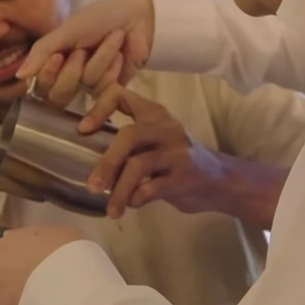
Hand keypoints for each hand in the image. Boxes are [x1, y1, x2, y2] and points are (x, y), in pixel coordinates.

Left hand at [0, 226, 86, 304]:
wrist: (73, 284)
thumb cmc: (67, 251)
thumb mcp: (55, 234)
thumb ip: (37, 244)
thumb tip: (35, 251)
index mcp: (1, 250)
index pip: (0, 257)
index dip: (17, 263)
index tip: (34, 268)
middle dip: (13, 289)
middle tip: (39, 291)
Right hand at [16, 0, 154, 101]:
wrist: (139, 16)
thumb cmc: (100, 17)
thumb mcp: (68, 30)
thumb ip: (42, 51)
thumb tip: (20, 76)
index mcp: (55, 60)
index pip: (40, 85)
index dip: (48, 76)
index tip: (58, 57)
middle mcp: (70, 75)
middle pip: (60, 95)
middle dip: (73, 72)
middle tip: (85, 50)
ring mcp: (91, 84)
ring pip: (87, 86)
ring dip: (102, 59)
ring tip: (114, 38)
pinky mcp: (113, 90)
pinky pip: (107, 94)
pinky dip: (113, 73)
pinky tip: (120, 57)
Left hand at [80, 89, 265, 223]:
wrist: (221, 180)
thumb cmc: (178, 160)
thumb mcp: (157, 139)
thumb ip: (130, 141)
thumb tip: (86, 152)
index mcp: (154, 113)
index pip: (120, 95)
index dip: (98, 109)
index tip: (83, 130)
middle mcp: (165, 128)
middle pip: (128, 136)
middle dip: (106, 163)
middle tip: (91, 186)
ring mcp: (176, 152)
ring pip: (138, 166)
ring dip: (119, 190)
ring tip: (111, 209)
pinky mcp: (183, 177)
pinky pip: (151, 188)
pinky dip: (136, 199)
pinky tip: (132, 205)